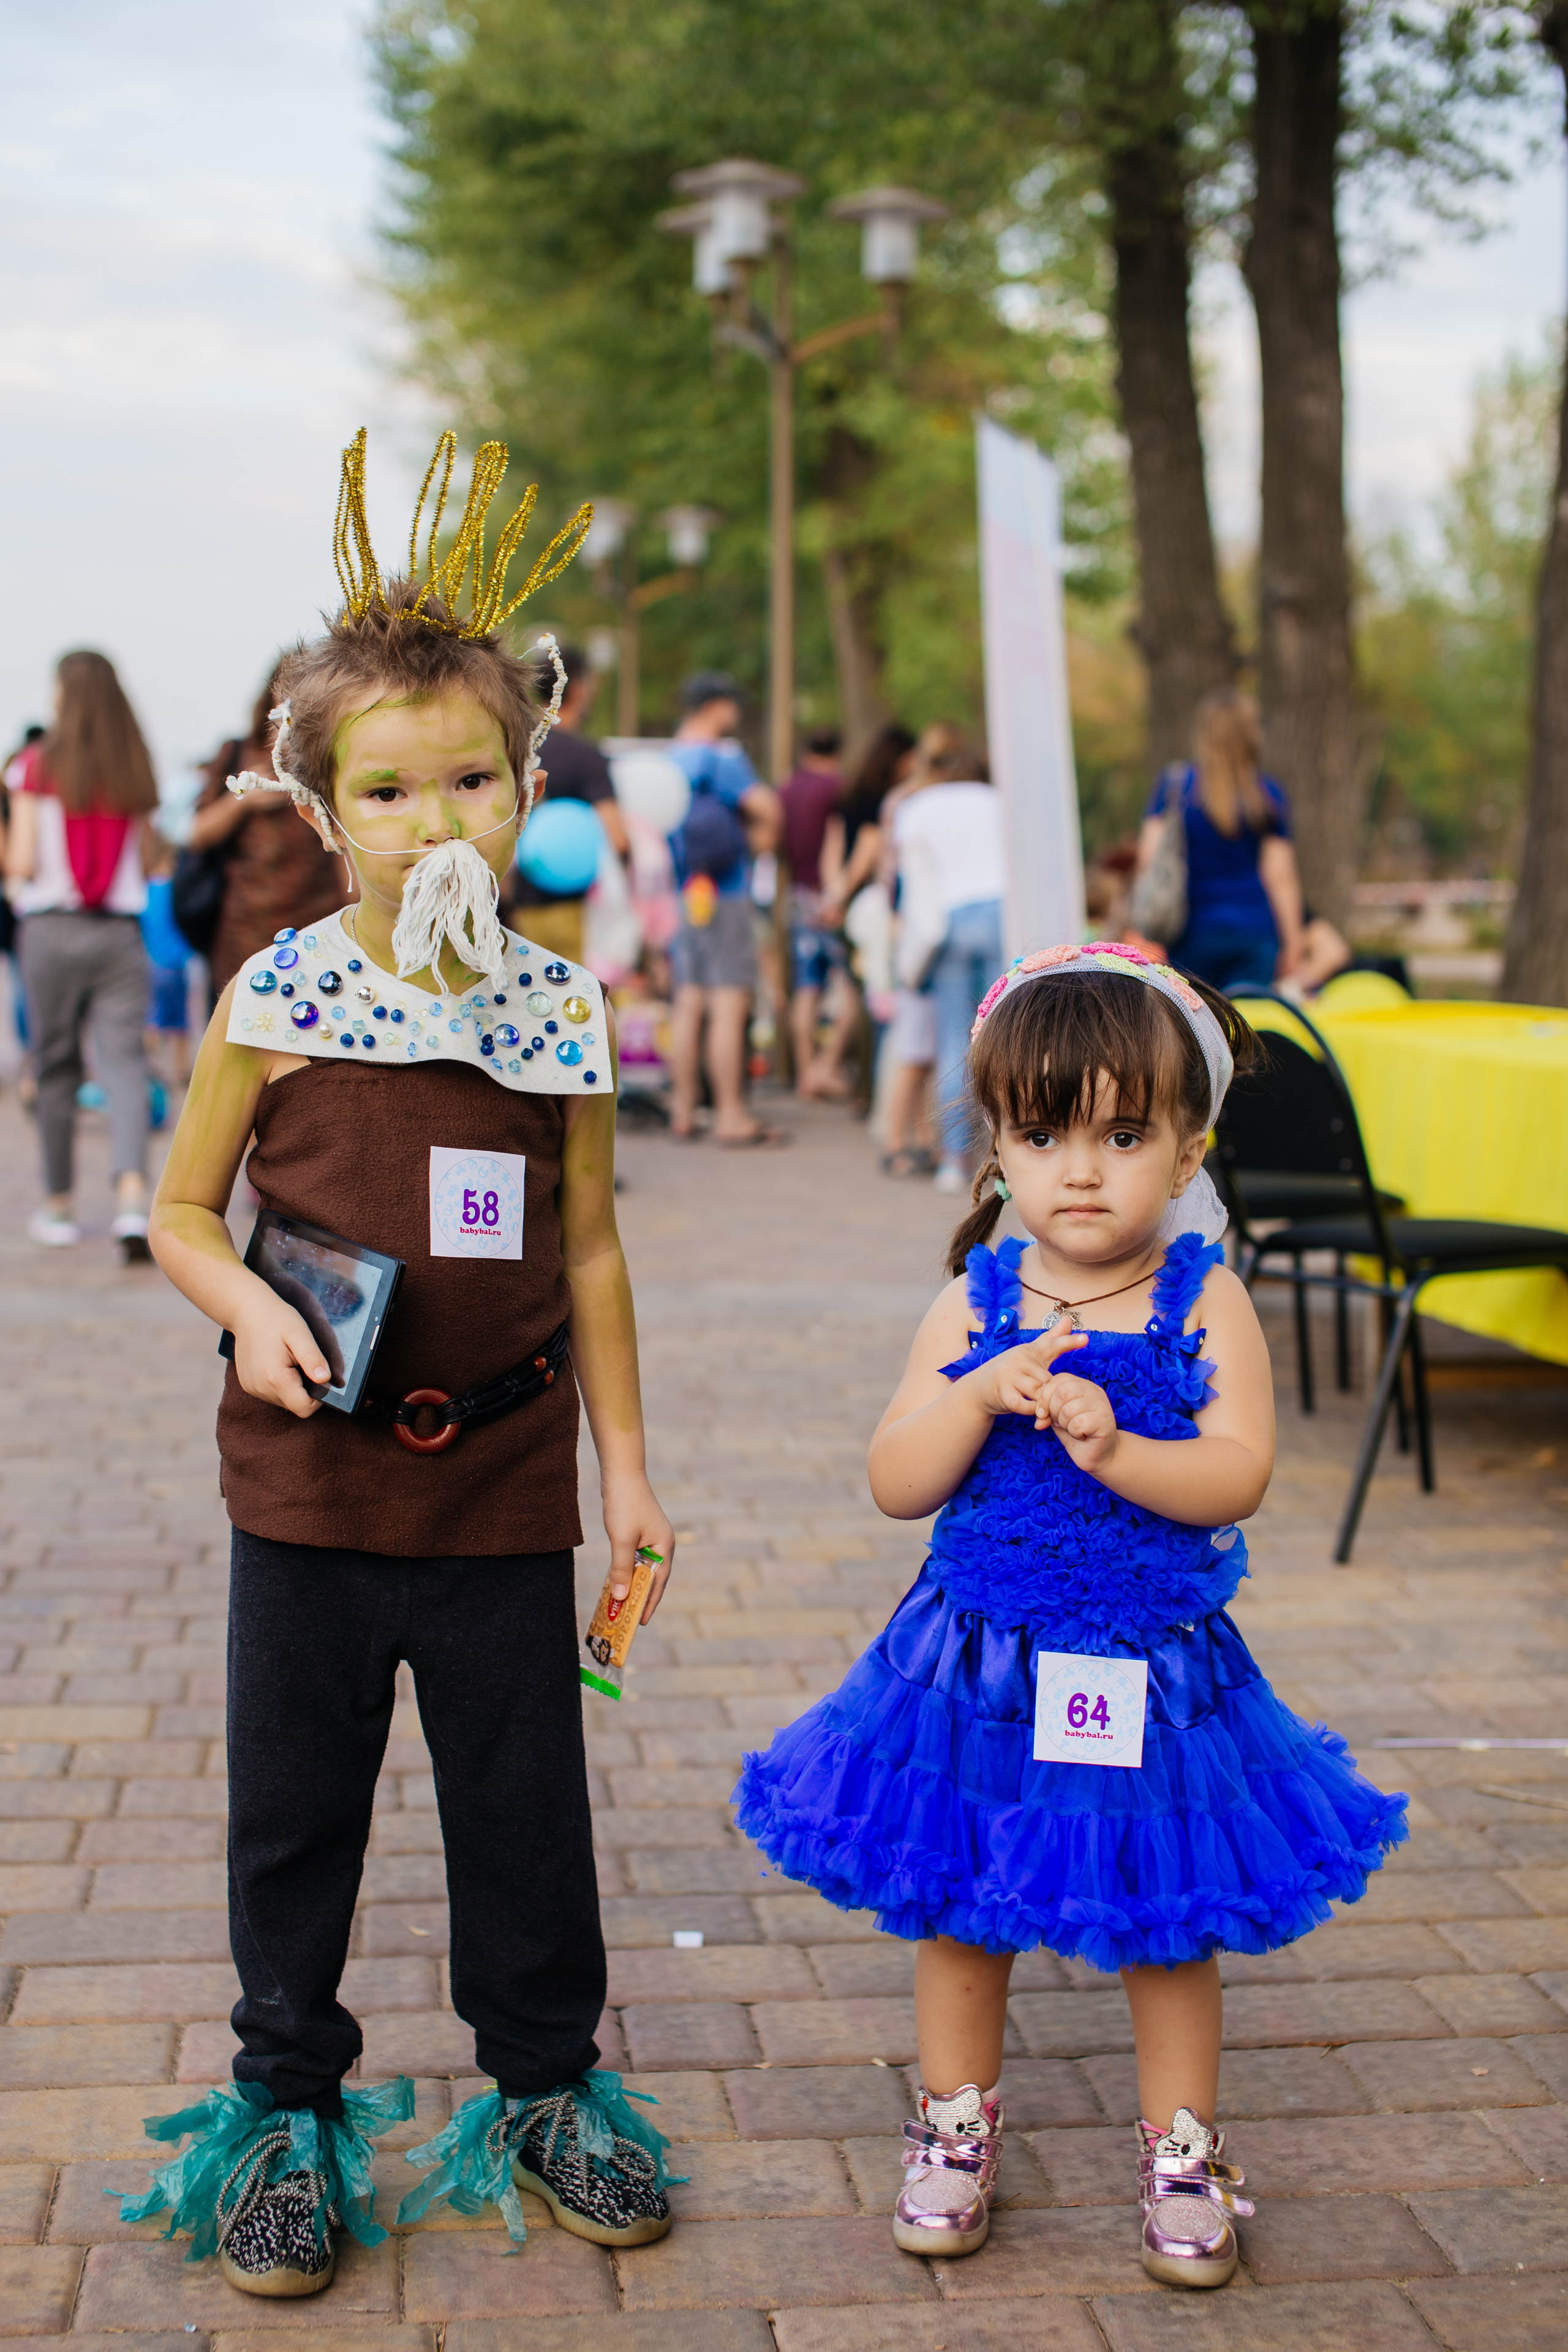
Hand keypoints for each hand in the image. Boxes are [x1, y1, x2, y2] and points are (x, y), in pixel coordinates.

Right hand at [230, 1295, 329, 1417]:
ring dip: (292, 1386)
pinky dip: (280, 1383)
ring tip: (288, 1360)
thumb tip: (325, 1379)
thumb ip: (312, 1358)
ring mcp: (253, 1388)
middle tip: (301, 1361)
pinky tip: (277, 1363)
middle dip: (305, 1388)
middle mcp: (261, 1388)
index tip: (317, 1375)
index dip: (318, 1397)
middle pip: (295, 1405)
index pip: (304, 1408)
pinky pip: (272, 1394)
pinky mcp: (249, 1385)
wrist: (246, 1312)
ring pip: (284, 1401)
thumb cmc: (275, 1319)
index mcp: (275, 1378)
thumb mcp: (299, 1333)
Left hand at [603, 1476, 674, 1623]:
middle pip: (652, 1577)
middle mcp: (662, 1543)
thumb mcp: (621, 1540)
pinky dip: (626, 1570)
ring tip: (621, 1604)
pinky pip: (635, 1558)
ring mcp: (652, 1537)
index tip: (640, 1622)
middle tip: (628, 1618)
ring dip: (632, 1583)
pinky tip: (616, 1579)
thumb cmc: (624, 1504)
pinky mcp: (640, 1531)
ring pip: (642, 1568)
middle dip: (640, 1597)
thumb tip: (620, 1597)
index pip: (658, 1582)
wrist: (622, 1472)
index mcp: (664, 1546)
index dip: (649, 1602)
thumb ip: (621, 1569)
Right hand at [974, 1328, 1089, 1419]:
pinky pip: (1025, 1405)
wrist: (980, 1388)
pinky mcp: (1003, 1393)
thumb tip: (1068, 1320)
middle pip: (1049, 1380)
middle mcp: (1019, 1360)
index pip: (1052, 1345)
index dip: (1069, 1342)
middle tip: (1052, 1401)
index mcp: (1029, 1350)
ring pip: (1039, 1392)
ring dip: (1044, 1404)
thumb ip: (1052, 1339)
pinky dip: (1032, 1411)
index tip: (1086, 1339)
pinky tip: (1033, 1412)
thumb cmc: (1012, 1371)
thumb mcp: (1032, 1353)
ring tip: (1045, 1409)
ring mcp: (1009, 1376)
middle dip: (1053, 1393)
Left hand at [1033, 1368, 1119, 1473]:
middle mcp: (1094, 1391)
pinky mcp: (1104, 1421)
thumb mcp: (1057, 1418)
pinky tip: (1082, 1436)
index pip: (1058, 1379)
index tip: (1043, 1414)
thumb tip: (1039, 1414)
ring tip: (1074, 1430)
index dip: (1044, 1397)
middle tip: (1061, 1423)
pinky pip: (1078, 1424)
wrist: (1099, 1454)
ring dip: (1064, 1424)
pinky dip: (1074, 1433)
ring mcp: (1102, 1405)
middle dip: (1053, 1411)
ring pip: (1068, 1409)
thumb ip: (1046, 1410)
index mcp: (1082, 1385)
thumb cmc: (1077, 1434)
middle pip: (1062, 1392)